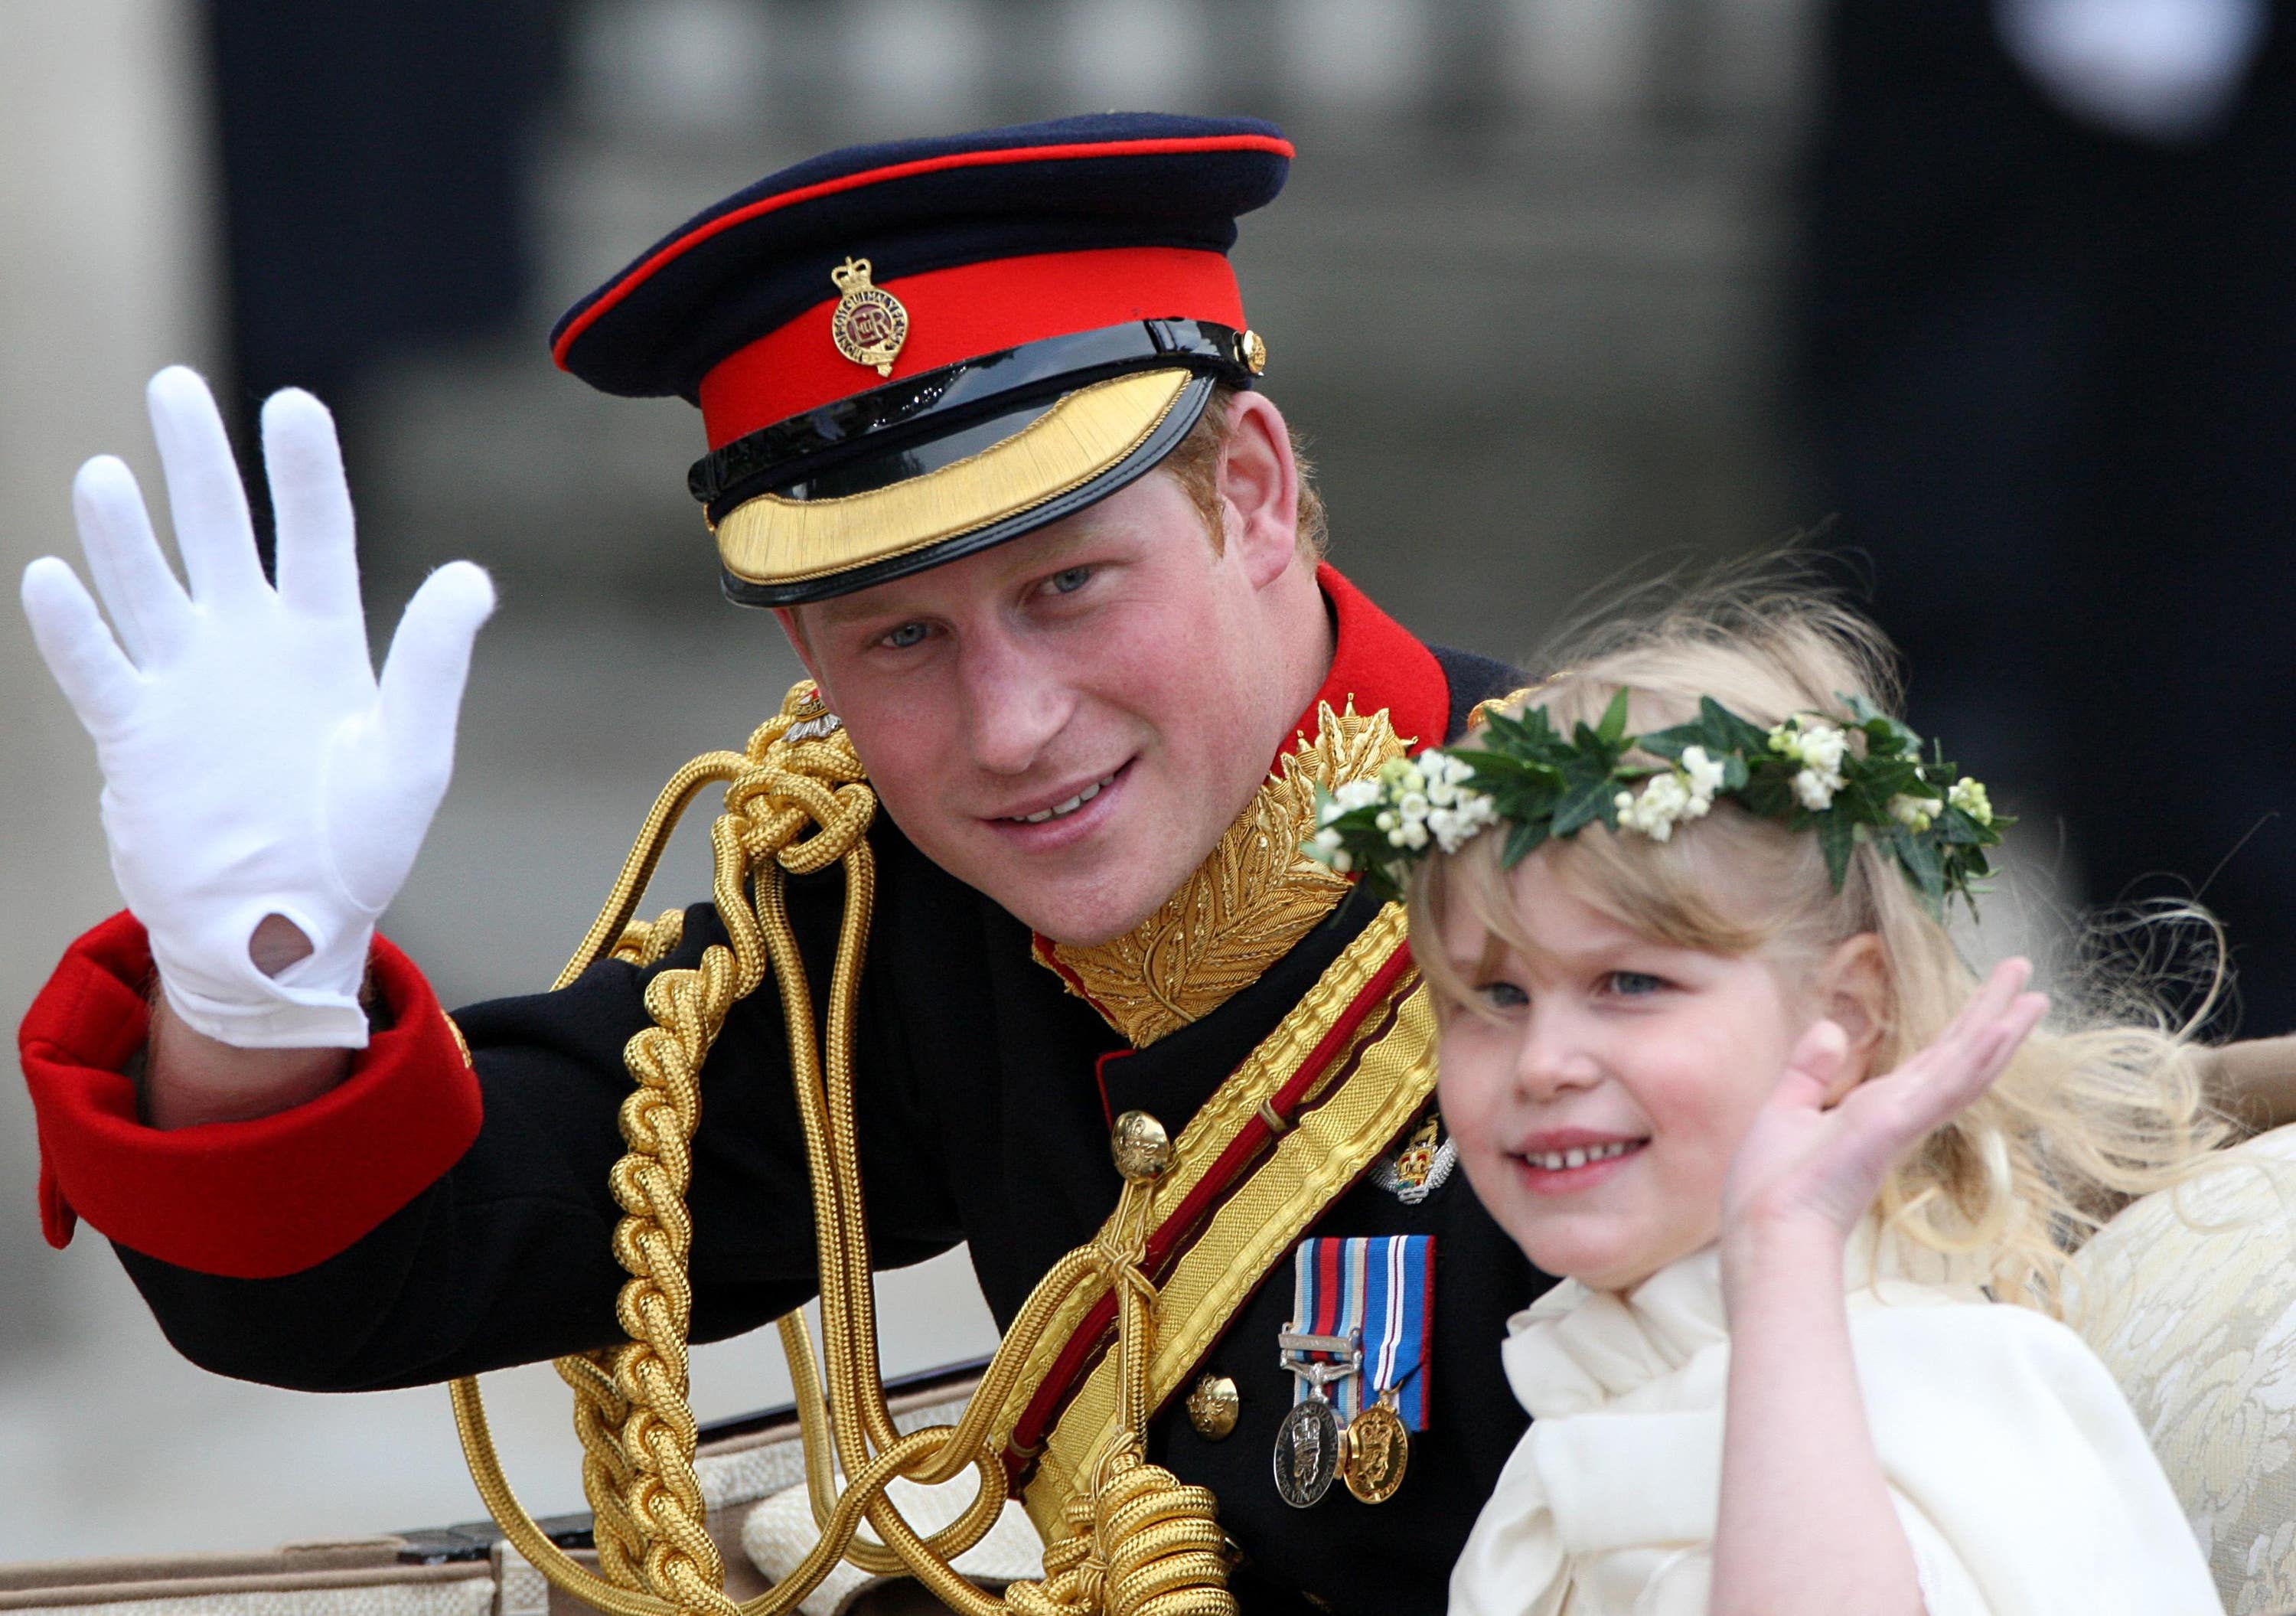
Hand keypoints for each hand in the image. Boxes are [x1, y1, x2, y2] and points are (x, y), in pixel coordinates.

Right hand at [21, 367, 493, 1048]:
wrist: (286, 929)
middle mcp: (250, 645)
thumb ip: (433, 665)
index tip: (292, 403)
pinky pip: (97, 667)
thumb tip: (471, 578)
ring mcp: (187, 683)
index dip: (303, 471)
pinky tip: (51, 574)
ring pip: (148, 587)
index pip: (315, 535)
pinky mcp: (136, 733)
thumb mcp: (412, 757)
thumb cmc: (359, 849)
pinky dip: (75, 627)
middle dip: (199, 464)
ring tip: (107, 475)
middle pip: (219, 534)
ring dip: (125, 536)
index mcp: (325, 643)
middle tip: (174, 388)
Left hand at [1721, 958, 2048, 1273]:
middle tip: (2023, 972)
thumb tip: (1829, 1028)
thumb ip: (1809, 1071)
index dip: (1962, 1029)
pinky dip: (1975, 1056)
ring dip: (2001, 1027)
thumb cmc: (1772, 1187)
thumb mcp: (1787, 1111)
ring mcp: (1904, 1118)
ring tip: (2035, 993)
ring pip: (1965, 1065)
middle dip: (1992, 1012)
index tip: (1990, 1000)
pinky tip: (2001, 1028)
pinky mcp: (1895, 1124)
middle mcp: (1901, 1112)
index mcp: (1878, 1110)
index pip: (1931, 1060)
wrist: (1767, 1230)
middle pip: (1958, 1053)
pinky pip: (1944, 1085)